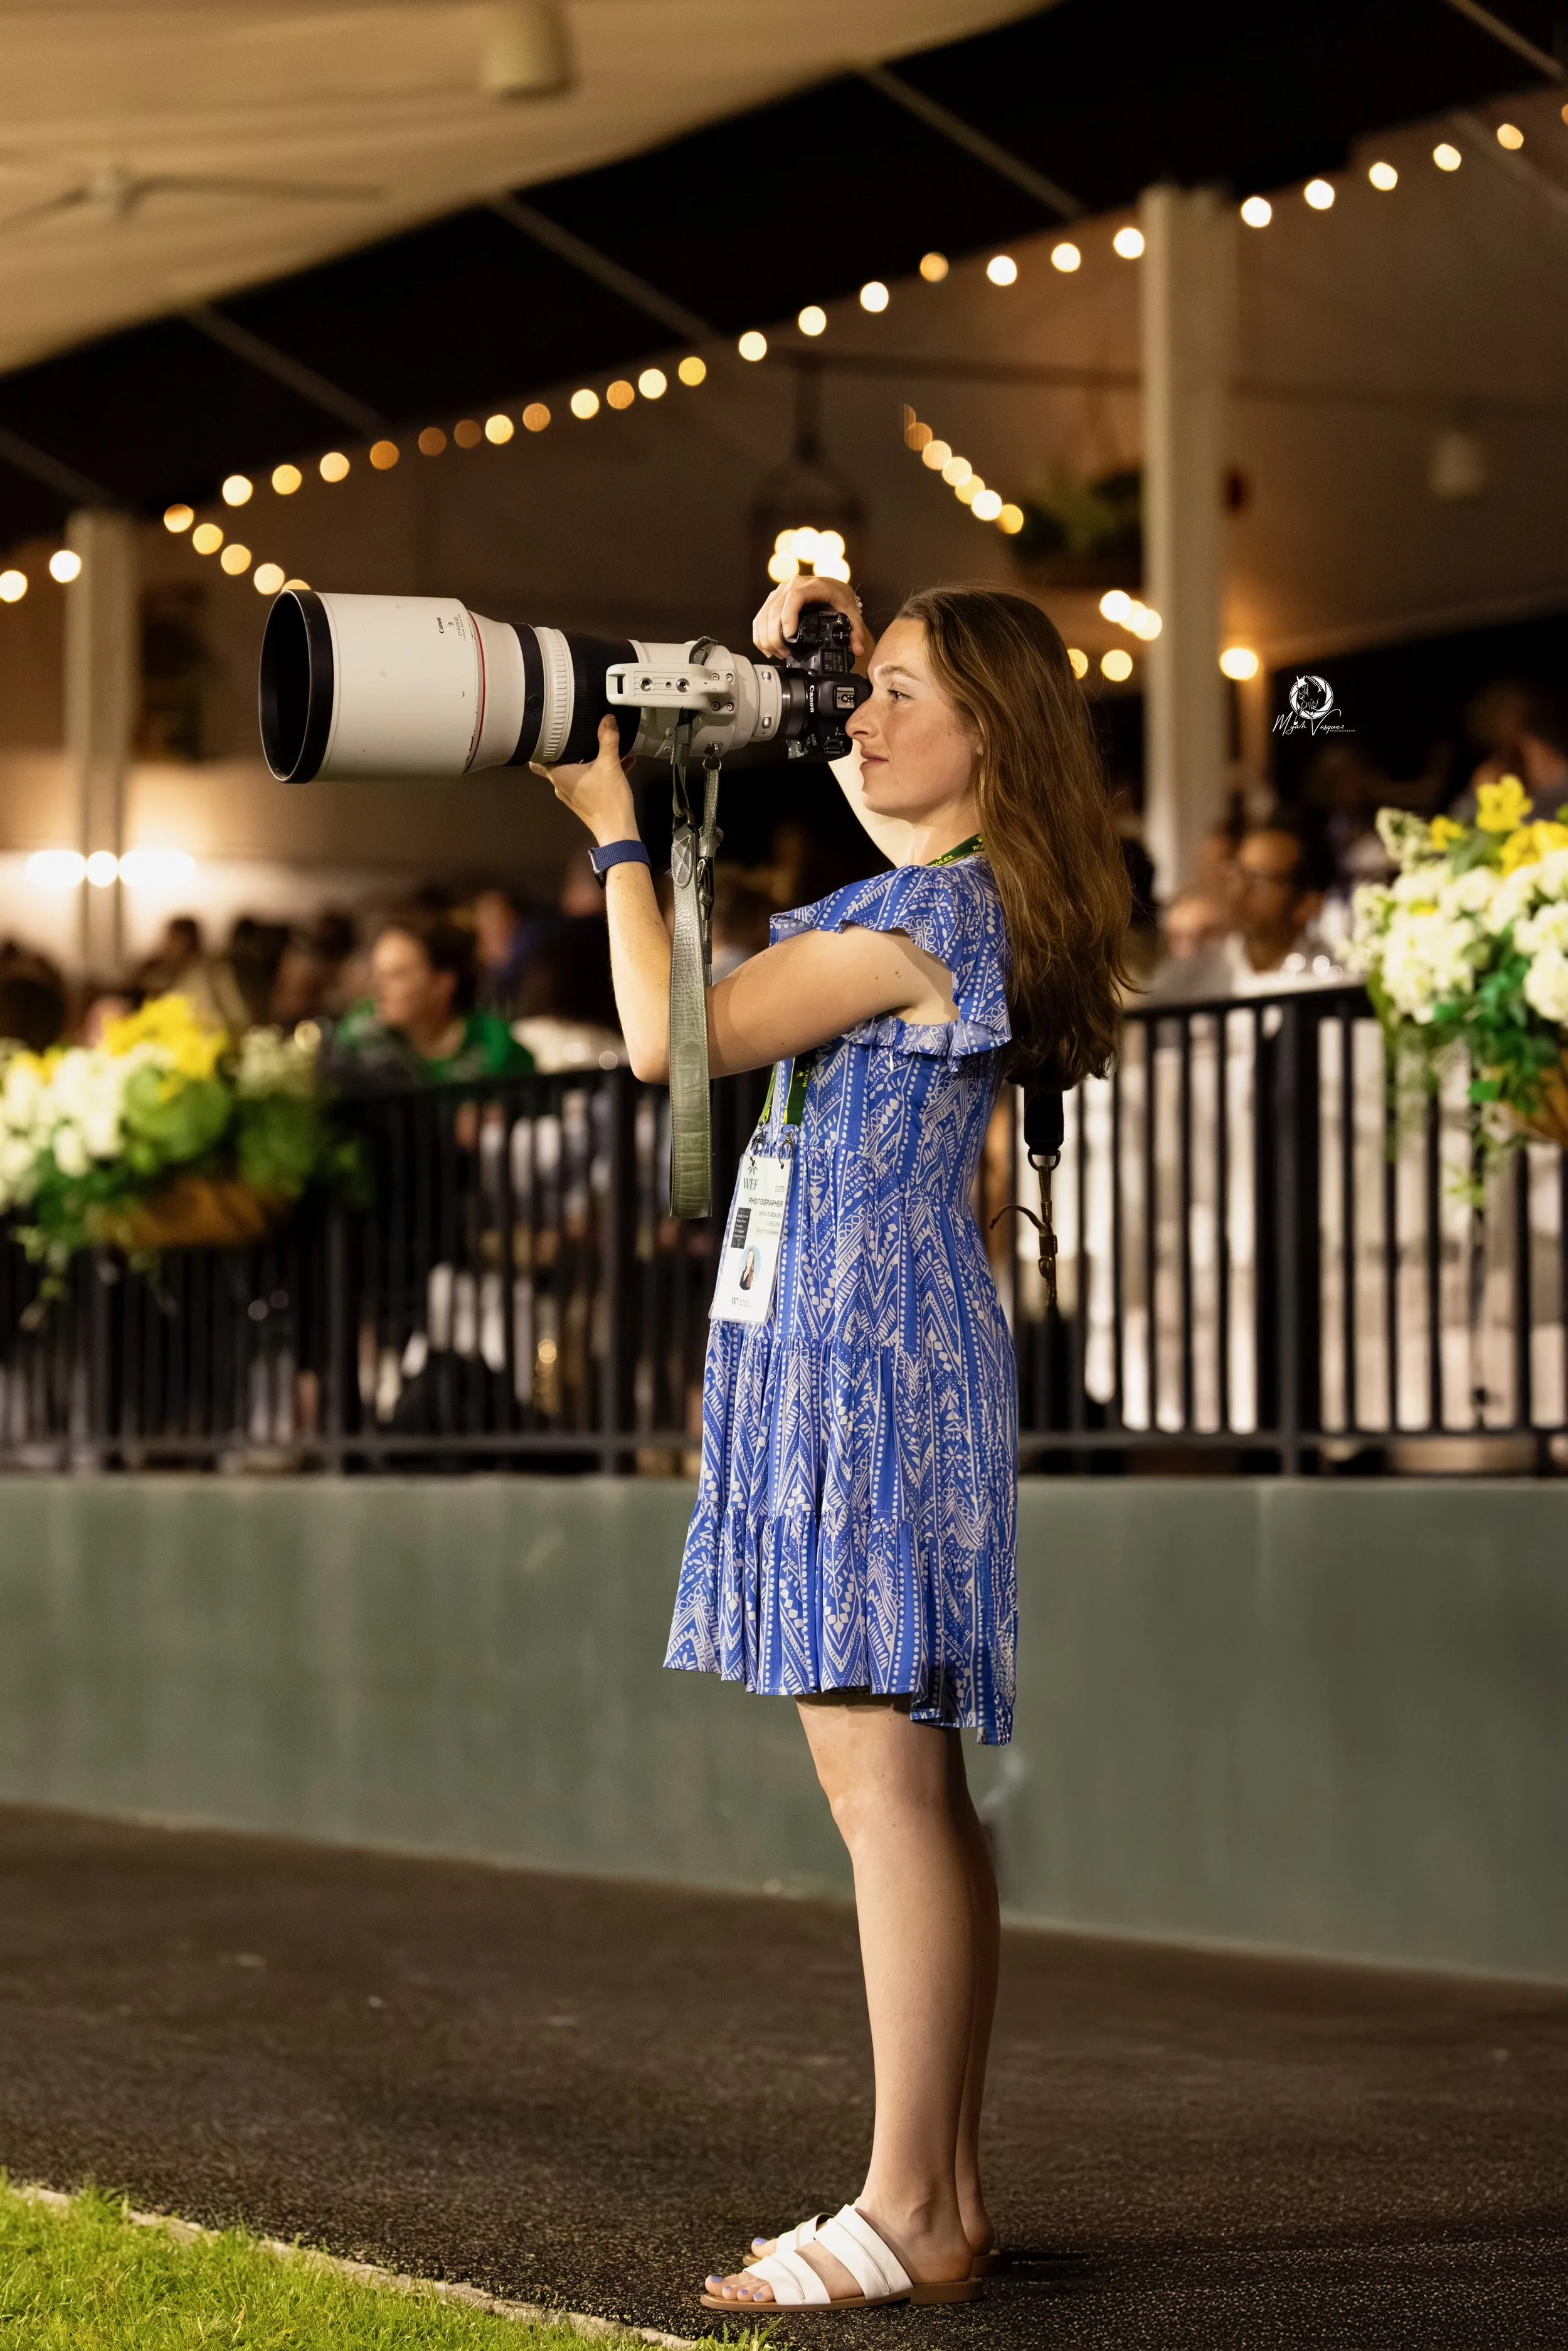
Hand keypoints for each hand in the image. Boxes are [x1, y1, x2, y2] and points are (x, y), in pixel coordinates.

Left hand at [535, 714, 637, 845]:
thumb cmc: (608, 803)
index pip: (536, 761)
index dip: (540, 747)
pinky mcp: (585, 800)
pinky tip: (619, 762)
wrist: (618, 832)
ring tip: (601, 747)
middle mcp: (561, 786)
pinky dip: (598, 771)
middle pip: (557, 763)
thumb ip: (608, 740)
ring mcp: (572, 794)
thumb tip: (608, 720)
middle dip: (567, 749)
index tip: (546, 735)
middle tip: (576, 735)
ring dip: (586, 760)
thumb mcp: (610, 765)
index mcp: (559, 775)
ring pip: (575, 771)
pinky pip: (589, 780)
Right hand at [752, 573, 873, 663]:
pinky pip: (760, 617)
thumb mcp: (851, 613)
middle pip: (774, 609)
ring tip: (778, 653)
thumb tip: (857, 649)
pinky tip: (767, 647)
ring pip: (764, 614)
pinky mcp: (773, 600)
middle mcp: (792, 585)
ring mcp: (780, 592)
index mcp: (812, 586)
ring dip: (766, 637)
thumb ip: (856, 631)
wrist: (831, 587)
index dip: (788, 617)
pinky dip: (760, 634)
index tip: (789, 636)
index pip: (794, 598)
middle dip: (775, 635)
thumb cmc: (838, 598)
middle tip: (784, 653)